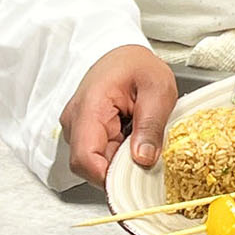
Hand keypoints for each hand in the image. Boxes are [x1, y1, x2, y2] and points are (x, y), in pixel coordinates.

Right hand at [61, 45, 177, 184]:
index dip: (107, 177)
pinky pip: (100, 154)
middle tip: (149, 154)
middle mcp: (76, 123)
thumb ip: (151, 124)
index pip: (85, 159)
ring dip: (121, 160)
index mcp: (89, 109)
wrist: (124, 54)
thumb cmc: (138, 66)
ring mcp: (79, 129)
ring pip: (96, 162)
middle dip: (120, 169)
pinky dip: (119, 154)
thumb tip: (144, 159)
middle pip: (90, 166)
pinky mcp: (86, 133)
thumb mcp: (158, 89)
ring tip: (142, 138)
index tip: (134, 179)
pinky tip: (133, 138)